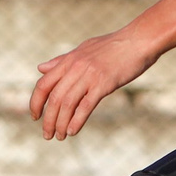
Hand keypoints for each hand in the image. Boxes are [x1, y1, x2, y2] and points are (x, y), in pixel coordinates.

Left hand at [32, 28, 160, 140]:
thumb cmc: (114, 45)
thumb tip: (40, 68)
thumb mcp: (83, 49)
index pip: (43, 84)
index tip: (35, 116)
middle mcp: (75, 68)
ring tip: (59, 136)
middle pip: (53, 98)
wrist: (139, 39)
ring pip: (67, 104)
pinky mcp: (104, 84)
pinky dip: (77, 121)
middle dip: (48, 120)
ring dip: (60, 124)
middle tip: (47, 134)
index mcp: (69, 60)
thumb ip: (62, 61)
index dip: (36, 102)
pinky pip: (86, 106)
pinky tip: (72, 131)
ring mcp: (89, 76)